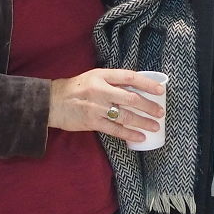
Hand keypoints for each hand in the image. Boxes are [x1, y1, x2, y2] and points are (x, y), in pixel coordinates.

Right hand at [48, 68, 164, 143]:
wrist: (52, 102)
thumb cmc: (76, 88)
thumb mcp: (94, 77)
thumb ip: (113, 81)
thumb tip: (137, 88)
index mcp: (102, 76)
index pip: (129, 77)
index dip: (147, 84)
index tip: (160, 90)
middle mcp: (100, 90)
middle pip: (131, 99)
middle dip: (149, 106)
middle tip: (160, 112)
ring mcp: (96, 107)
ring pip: (125, 116)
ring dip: (143, 122)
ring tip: (155, 126)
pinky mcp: (92, 122)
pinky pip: (114, 129)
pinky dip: (129, 134)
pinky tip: (139, 137)